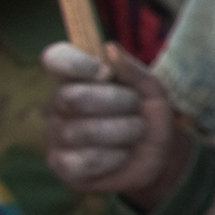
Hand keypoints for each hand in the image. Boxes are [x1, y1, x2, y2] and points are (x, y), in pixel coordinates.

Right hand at [40, 40, 194, 206]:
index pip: (56, 59)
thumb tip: (109, 49)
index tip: (105, 73)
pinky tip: (122, 154)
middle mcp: (58, 104)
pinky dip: (115, 157)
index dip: (77, 63)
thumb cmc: (147, 116)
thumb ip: (134, 71)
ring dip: (124, 131)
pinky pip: (85, 160)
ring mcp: (56, 135)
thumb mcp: (152, 92)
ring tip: (136, 132)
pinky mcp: (62, 165)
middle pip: (72, 97)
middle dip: (117, 101)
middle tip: (136, 108)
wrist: (157, 157)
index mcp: (76, 79)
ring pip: (82, 131)